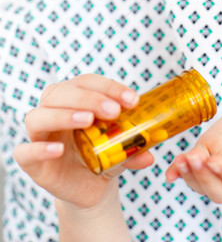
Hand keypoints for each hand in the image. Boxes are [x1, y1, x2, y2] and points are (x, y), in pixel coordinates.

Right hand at [13, 74, 153, 208]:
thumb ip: (134, 148)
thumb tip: (150, 154)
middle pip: (61, 93)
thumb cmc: (104, 156)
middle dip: (88, 98)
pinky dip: (40, 148)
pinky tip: (59, 149)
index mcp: (75, 99)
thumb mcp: (122, 148)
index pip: (87, 82)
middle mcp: (54, 111)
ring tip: (88, 121)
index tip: (132, 99)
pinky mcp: (32, 162)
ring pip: (39, 116)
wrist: (91, 188)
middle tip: (113, 110)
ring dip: (64, 115)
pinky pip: (24, 151)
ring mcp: (40, 135)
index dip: (109, 87)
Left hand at [166, 93, 221, 202]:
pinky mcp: (216, 146)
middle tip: (195, 158)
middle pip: (221, 190)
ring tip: (182, 160)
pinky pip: (197, 163)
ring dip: (191, 174)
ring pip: (205, 182)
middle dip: (205, 177)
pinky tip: (173, 168)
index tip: (215, 160)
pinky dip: (182, 168)